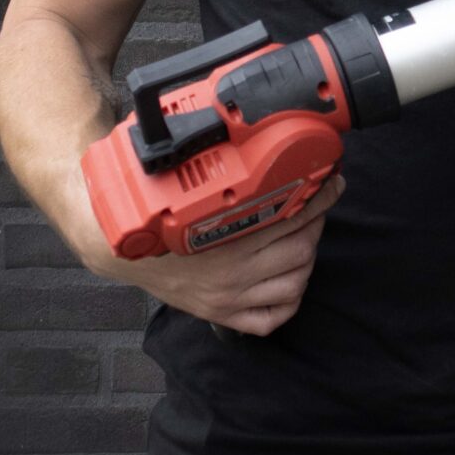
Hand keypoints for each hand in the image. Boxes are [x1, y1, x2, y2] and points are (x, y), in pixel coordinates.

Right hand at [87, 173, 345, 336]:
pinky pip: (272, 318)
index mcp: (225, 236)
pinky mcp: (224, 315)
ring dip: (307, 259)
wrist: (122, 249)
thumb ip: (225, 170)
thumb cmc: (159, 212)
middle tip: (315, 206)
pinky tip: (288, 278)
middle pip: (300, 249)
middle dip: (316, 224)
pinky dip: (289, 299)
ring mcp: (230, 298)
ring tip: (303, 238)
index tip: (332, 182)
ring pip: (294, 283)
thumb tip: (252, 136)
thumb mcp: (191, 186)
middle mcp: (232, 272)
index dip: (320, 197)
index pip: (292, 216)